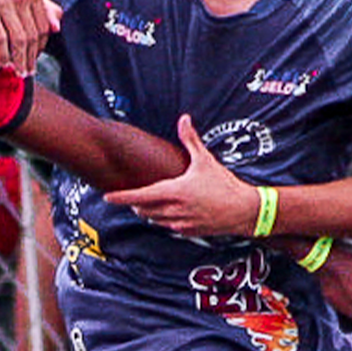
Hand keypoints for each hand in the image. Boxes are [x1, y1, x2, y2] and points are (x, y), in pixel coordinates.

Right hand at [0, 0, 62, 76]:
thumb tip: (57, 28)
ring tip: (17, 72)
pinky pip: (0, 39)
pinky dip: (3, 55)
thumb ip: (43, 8)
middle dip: (30, 58)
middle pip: (31, 35)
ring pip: (18, 39)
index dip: (40, 47)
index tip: (34, 60)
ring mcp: (3, 1)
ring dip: (18, 60)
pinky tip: (2, 64)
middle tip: (27, 73)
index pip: (43, 26)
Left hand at [105, 115, 256, 235]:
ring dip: (148, 211)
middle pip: (143, 209)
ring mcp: (180, 223)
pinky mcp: (188, 231)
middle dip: (135, 202)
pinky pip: (167, 226)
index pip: (140, 196)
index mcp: (174, 192)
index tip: (107, 196)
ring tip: (150, 200)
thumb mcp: (206, 160)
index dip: (121, 197)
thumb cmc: (225, 185)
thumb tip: (184, 119)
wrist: (244, 211)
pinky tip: (169, 210)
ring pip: (154, 219)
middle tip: (134, 194)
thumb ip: (191, 140)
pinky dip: (163, 218)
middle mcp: (174, 210)